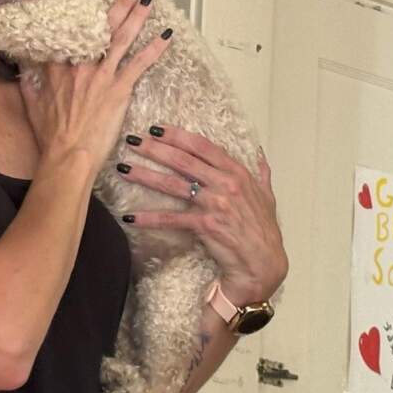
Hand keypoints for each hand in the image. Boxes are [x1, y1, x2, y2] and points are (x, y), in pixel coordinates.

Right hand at [20, 0, 168, 169]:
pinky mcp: (119, 89)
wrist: (68, 155)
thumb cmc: (51, 136)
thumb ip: (28, 81)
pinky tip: (167, 35)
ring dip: (136, 17)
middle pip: (99, 28)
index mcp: (57, 68)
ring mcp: (101, 75)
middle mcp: (80, 65)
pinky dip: (154, 48)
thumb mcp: (32, 104)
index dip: (49, 8)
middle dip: (116, 5)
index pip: (56, 31)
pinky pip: (139, 63)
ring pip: (121, 38)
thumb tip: (23, 65)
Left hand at [117, 127, 287, 304]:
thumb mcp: (268, 197)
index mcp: (238, 173)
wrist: (263, 264)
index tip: (157, 128)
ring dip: (146, 175)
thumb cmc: (265, 232)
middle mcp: (226, 184)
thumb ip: (262, 173)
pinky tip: (131, 216)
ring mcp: (215, 204)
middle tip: (133, 140)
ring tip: (124, 168)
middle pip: (184, 160)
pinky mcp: (205, 225)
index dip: (178, 136)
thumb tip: (259, 154)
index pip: (203, 146)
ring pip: (173, 185)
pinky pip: (172, 219)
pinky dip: (150, 218)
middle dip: (156, 148)